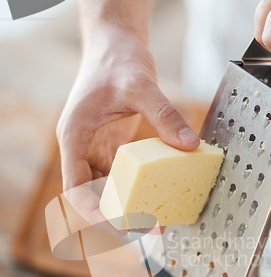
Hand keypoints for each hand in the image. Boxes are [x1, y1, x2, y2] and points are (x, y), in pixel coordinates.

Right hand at [57, 28, 199, 224]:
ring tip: (155, 221)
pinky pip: (120, 180)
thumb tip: (189, 146)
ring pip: (105, 192)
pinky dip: (134, 193)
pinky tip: (155, 199)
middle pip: (91, 196)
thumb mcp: (141, 86)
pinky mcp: (111, 150)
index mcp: (74, 138)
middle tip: (148, 229)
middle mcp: (81, 150)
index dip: (92, 212)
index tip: (118, 226)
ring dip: (126, 209)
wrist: (116, 46)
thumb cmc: (117, 61)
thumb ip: (164, 116)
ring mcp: (95, 152)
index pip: (75, 187)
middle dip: (116, 217)